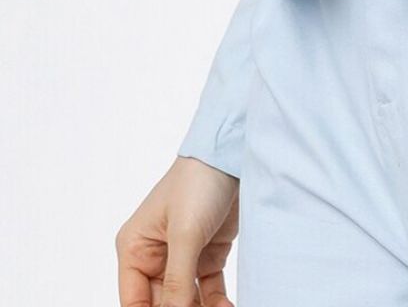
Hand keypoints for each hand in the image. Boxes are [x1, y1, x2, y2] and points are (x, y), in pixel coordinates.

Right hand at [115, 155, 240, 306]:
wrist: (235, 154)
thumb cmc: (199, 182)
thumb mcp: (185, 234)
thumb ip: (177, 281)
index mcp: (135, 249)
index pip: (135, 302)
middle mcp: (154, 256)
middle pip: (162, 304)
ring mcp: (182, 256)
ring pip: (186, 301)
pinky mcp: (207, 254)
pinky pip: (208, 291)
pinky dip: (217, 303)